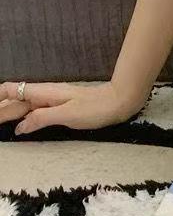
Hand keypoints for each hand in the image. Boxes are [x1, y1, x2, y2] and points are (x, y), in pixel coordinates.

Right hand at [0, 80, 146, 135]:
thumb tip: (19, 126)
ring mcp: (52, 101)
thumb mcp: (66, 114)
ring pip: (24, 106)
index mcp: (44, 93)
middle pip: (15, 100)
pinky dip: (22, 117)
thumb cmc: (95, 108)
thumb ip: (41, 118)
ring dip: (8, 112)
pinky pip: (35, 111)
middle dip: (0, 109)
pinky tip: (19, 125)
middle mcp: (45, 94)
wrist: (118, 103)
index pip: (12, 89)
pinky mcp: (60, 108)